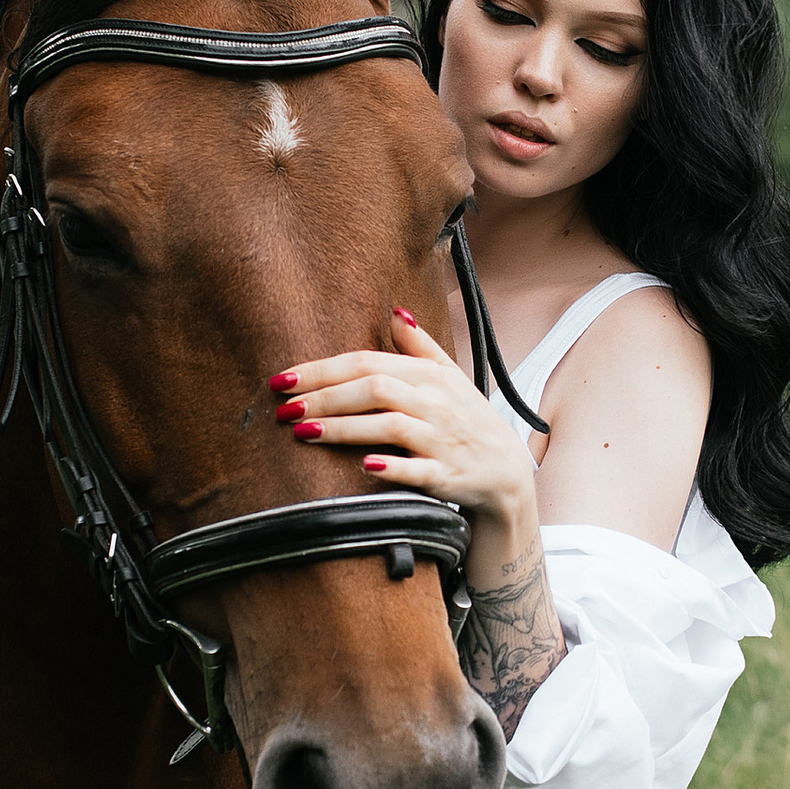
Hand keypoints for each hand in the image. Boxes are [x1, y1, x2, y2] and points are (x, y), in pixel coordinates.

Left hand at [271, 310, 540, 589]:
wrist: (506, 473)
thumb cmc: (469, 421)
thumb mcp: (451, 377)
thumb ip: (420, 346)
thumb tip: (395, 312)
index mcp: (430, 376)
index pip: (367, 363)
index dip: (322, 370)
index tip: (283, 380)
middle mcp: (436, 403)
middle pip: (374, 389)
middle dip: (324, 398)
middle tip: (284, 409)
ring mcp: (442, 440)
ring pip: (390, 426)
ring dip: (344, 428)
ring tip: (304, 433)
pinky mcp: (446, 475)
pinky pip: (418, 470)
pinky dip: (392, 467)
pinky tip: (364, 466)